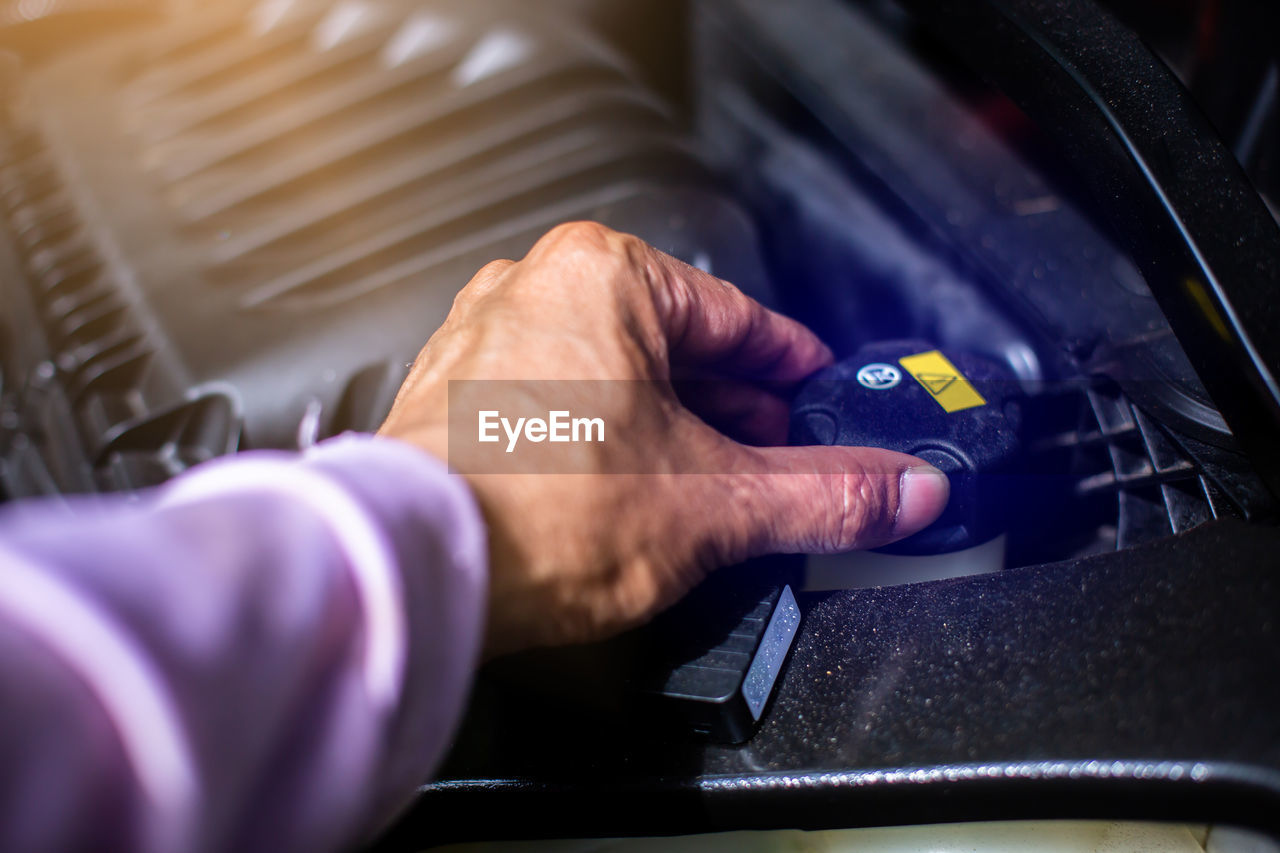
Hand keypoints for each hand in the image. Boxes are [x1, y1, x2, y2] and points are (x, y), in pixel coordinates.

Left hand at [379, 222, 947, 656]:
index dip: (792, 366)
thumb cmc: (534, 514)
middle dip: (728, 401)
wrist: (413, 571)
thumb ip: (821, 493)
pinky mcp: (449, 397)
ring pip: (606, 371)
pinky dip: (597, 436)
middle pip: (670, 343)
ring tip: (697, 478)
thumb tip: (897, 488)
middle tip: (771, 447)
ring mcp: (481, 341)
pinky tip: (615, 487)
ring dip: (661, 421)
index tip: (816, 390)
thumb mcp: (714, 502)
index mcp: (603, 276)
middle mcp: (532, 290)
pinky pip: (550, 401)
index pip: (736, 318)